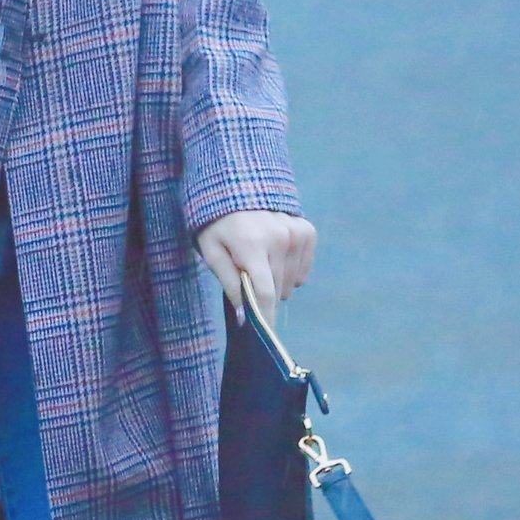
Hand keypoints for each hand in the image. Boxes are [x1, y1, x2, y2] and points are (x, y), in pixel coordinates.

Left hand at [195, 209, 316, 326]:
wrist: (234, 184)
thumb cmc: (216, 222)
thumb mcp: (212, 251)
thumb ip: (229, 284)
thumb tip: (244, 318)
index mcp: (252, 244)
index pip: (264, 293)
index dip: (264, 317)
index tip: (262, 335)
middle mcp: (280, 238)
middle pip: (278, 290)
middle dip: (262, 293)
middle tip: (245, 274)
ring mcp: (297, 232)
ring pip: (292, 283)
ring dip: (276, 281)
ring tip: (257, 259)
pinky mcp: (307, 231)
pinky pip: (303, 270)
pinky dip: (290, 269)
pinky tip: (274, 254)